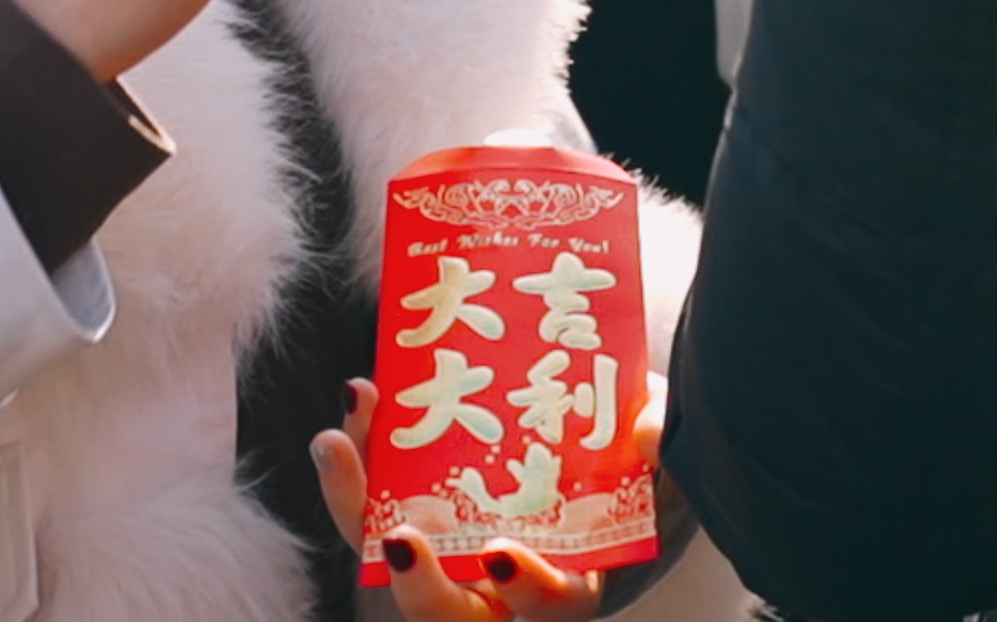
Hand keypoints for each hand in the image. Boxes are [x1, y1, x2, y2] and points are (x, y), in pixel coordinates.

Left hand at [311, 375, 655, 619]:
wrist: (601, 432)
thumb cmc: (631, 457)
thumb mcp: (657, 445)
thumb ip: (658, 436)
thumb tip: (649, 432)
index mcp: (573, 575)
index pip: (553, 605)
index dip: (530, 588)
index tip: (499, 553)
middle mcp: (502, 582)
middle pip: (450, 613)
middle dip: (419, 586)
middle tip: (398, 536)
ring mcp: (451, 548)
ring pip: (392, 556)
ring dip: (355, 507)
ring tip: (338, 442)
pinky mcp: (416, 508)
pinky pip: (373, 502)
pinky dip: (360, 456)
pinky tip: (362, 396)